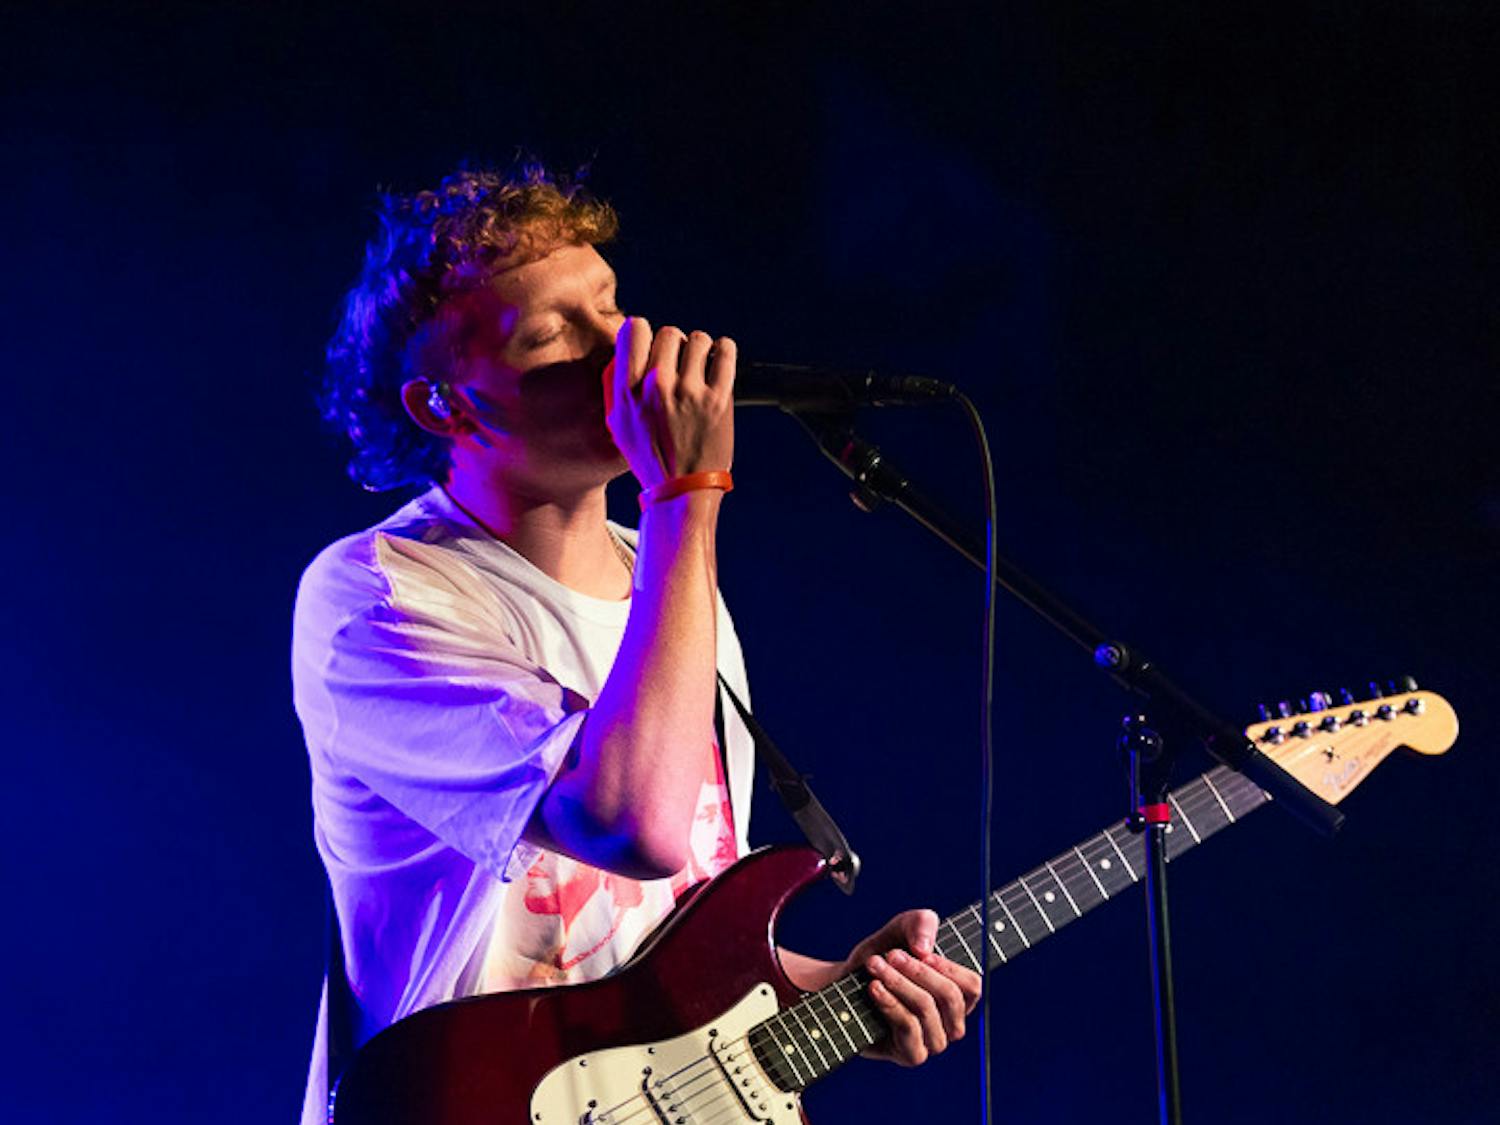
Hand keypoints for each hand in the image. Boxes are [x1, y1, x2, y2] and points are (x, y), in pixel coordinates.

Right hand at [606, 317, 735, 490]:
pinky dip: (724, 353)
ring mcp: (690, 392)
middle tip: (679, 368)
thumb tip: (622, 350)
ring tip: (699, 371)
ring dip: (700, 352)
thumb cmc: (650, 458)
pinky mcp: (719, 399)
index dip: (644, 333)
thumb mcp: (617, 424)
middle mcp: (657, 386)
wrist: (682, 490)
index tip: (652, 347)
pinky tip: (719, 364)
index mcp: (628, 390)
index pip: (634, 328)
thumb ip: (615, 385)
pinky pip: (726, 352)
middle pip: (669, 333)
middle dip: (675, 347)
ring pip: (699, 340)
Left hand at [842, 910, 981, 1066]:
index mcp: (957, 995)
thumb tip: (925, 948)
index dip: (949, 968)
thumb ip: (920, 923)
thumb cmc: (881, 957)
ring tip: (875, 965)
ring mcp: (933, 1041)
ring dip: (898, 982)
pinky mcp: (912, 1054)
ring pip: (926, 1009)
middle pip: (949, 996)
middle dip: (918, 972)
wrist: (846, 984)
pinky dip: (889, 1003)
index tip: (922, 952)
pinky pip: (909, 1027)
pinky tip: (874, 988)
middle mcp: (951, 1022)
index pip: (972, 986)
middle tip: (891, 954)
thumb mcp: (900, 930)